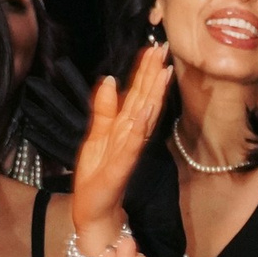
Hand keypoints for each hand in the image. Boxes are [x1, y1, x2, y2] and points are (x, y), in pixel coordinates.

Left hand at [71, 40, 171, 246]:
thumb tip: (108, 79)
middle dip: (153, 75)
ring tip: (163, 72)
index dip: (144, 71)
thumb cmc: (96, 175)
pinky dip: (138, 129)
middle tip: (163, 49)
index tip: (153, 48)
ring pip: (144, 117)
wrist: (93, 208)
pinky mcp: (121, 166)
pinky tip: (144, 113)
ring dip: (153, 95)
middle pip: (144, 99)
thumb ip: (104, 109)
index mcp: (124, 126)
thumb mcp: (95, 135)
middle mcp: (131, 135)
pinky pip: (132, 145)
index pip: (137, 93)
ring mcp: (128, 150)